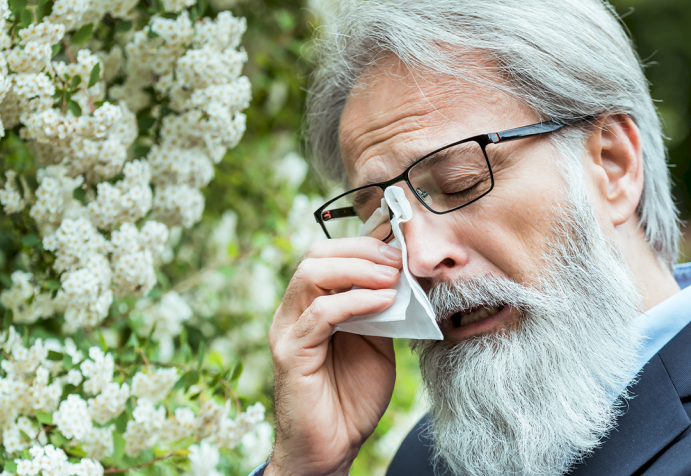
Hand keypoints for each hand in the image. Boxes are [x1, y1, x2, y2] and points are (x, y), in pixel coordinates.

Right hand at [266, 237, 402, 475]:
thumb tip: (401, 276)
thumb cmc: (352, 398)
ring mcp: (288, 330)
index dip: (363, 243)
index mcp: (311, 305)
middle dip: (361, 250)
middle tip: (397, 260)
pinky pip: (320, 314)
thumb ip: (381, 311)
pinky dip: (355, 301)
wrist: (333, 447)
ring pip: (311, 275)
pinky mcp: (290, 353)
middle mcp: (293, 312)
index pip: (327, 254)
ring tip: (391, 278)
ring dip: (358, 269)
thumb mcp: (376, 343)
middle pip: (315, 255)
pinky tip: (383, 302)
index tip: (399, 246)